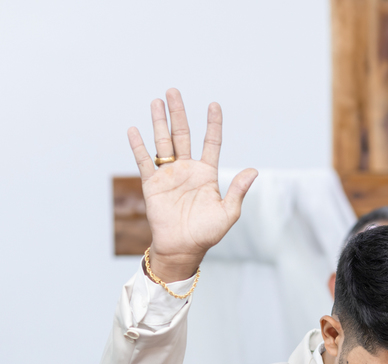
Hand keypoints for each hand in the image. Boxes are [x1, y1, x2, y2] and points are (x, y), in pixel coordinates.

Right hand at [126, 89, 258, 282]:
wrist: (182, 249)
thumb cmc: (206, 233)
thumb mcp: (228, 213)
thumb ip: (238, 190)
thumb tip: (253, 170)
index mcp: (207, 174)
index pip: (211, 143)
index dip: (213, 124)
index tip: (213, 105)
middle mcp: (187, 170)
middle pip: (182, 135)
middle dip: (178, 113)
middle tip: (173, 91)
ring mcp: (169, 175)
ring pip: (163, 142)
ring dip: (159, 122)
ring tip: (156, 101)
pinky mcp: (152, 184)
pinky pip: (144, 162)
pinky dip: (139, 147)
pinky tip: (134, 130)